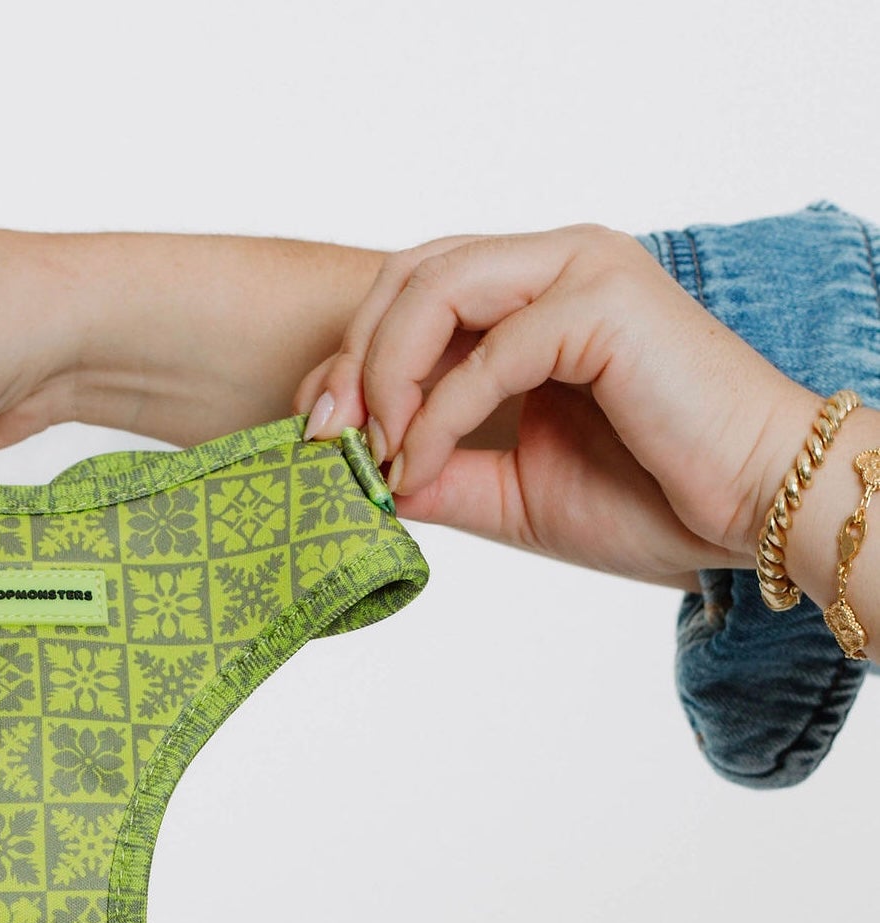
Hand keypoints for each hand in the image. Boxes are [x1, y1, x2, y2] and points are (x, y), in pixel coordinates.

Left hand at [293, 224, 818, 591]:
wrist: (750, 515)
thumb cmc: (649, 499)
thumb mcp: (508, 488)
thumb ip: (434, 468)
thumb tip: (356, 471)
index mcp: (535, 294)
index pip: (411, 291)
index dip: (350, 357)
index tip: (317, 435)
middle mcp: (556, 262)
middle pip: (408, 274)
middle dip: (350, 359)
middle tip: (324, 438)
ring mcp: (582, 269)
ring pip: (433, 287)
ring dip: (382, 375)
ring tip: (374, 454)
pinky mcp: (603, 302)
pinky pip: (486, 351)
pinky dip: (436, 413)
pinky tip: (420, 465)